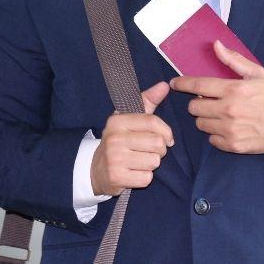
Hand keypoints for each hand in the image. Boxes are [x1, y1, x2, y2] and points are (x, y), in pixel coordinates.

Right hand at [90, 82, 174, 196]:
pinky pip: (147, 178)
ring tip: (140, 162)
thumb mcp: (129, 119)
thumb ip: (147, 101)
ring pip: (154, 162)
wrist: (96, 169)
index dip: (166, 131)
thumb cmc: (119, 141)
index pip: (152, 122)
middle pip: (157, 143)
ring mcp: (114, 158)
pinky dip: (144, 178)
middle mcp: (114, 138)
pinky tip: (134, 173)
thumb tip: (164, 85)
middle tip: (150, 152)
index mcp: (117, 121)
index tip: (167, 139)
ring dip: (151, 164)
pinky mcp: (117, 177)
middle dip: (160, 150)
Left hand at [169, 41, 263, 153]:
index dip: (182, 84)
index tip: (174, 83)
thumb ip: (233, 60)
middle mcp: (228, 110)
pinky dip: (216, 135)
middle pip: (194, 108)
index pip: (197, 86)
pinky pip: (211, 140)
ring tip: (220, 115)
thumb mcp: (257, 74)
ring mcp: (230, 130)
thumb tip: (215, 45)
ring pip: (200, 124)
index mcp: (233, 90)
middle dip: (198, 103)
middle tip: (209, 102)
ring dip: (206, 119)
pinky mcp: (233, 145)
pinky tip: (228, 128)